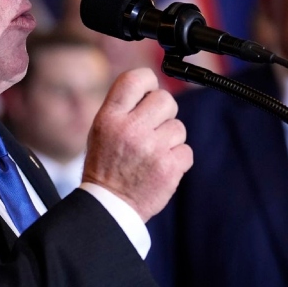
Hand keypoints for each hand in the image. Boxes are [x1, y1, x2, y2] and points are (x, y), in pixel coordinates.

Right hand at [82, 68, 192, 221]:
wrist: (109, 206)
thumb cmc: (106, 165)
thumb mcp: (101, 130)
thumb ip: (123, 108)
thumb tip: (152, 88)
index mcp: (109, 118)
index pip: (135, 79)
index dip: (148, 81)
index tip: (149, 92)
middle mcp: (130, 130)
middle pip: (165, 99)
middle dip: (164, 113)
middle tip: (152, 128)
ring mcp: (151, 149)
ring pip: (178, 127)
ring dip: (170, 140)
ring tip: (152, 154)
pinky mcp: (168, 168)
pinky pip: (186, 151)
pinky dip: (177, 160)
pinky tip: (160, 167)